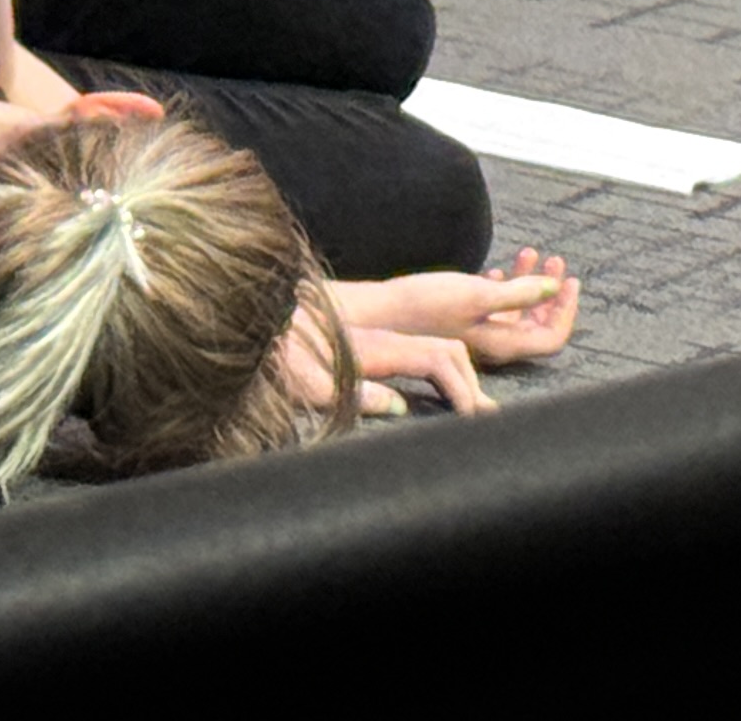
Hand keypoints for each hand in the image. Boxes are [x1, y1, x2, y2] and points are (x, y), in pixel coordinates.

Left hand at [280, 294, 503, 419]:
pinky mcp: (366, 349)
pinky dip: (440, 373)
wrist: (256, 324)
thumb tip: (399, 405)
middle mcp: (382, 339)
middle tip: (485, 418)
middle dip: (471, 381)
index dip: (462, 386)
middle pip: (446, 350)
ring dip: (459, 375)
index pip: (437, 357)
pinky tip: (440, 393)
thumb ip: (356, 393)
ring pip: (433, 350)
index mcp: (376, 345)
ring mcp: (375, 341)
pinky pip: (415, 356)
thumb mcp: (311, 382)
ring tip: (474, 406)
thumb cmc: (277, 357)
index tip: (476, 416)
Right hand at [337, 253, 578, 367]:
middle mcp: (494, 344)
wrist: (379, 312)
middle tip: (556, 262)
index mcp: (502, 344)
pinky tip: (499, 268)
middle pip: (538, 325)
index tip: (569, 280)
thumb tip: (554, 289)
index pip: (551, 339)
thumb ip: (518, 293)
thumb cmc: (426, 304)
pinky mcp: (462, 322)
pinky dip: (504, 286)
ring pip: (516, 312)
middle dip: (551, 293)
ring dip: (528, 284)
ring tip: (531, 253)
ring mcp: (478, 334)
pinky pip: (494, 307)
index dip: (566, 310)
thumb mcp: (476, 294)